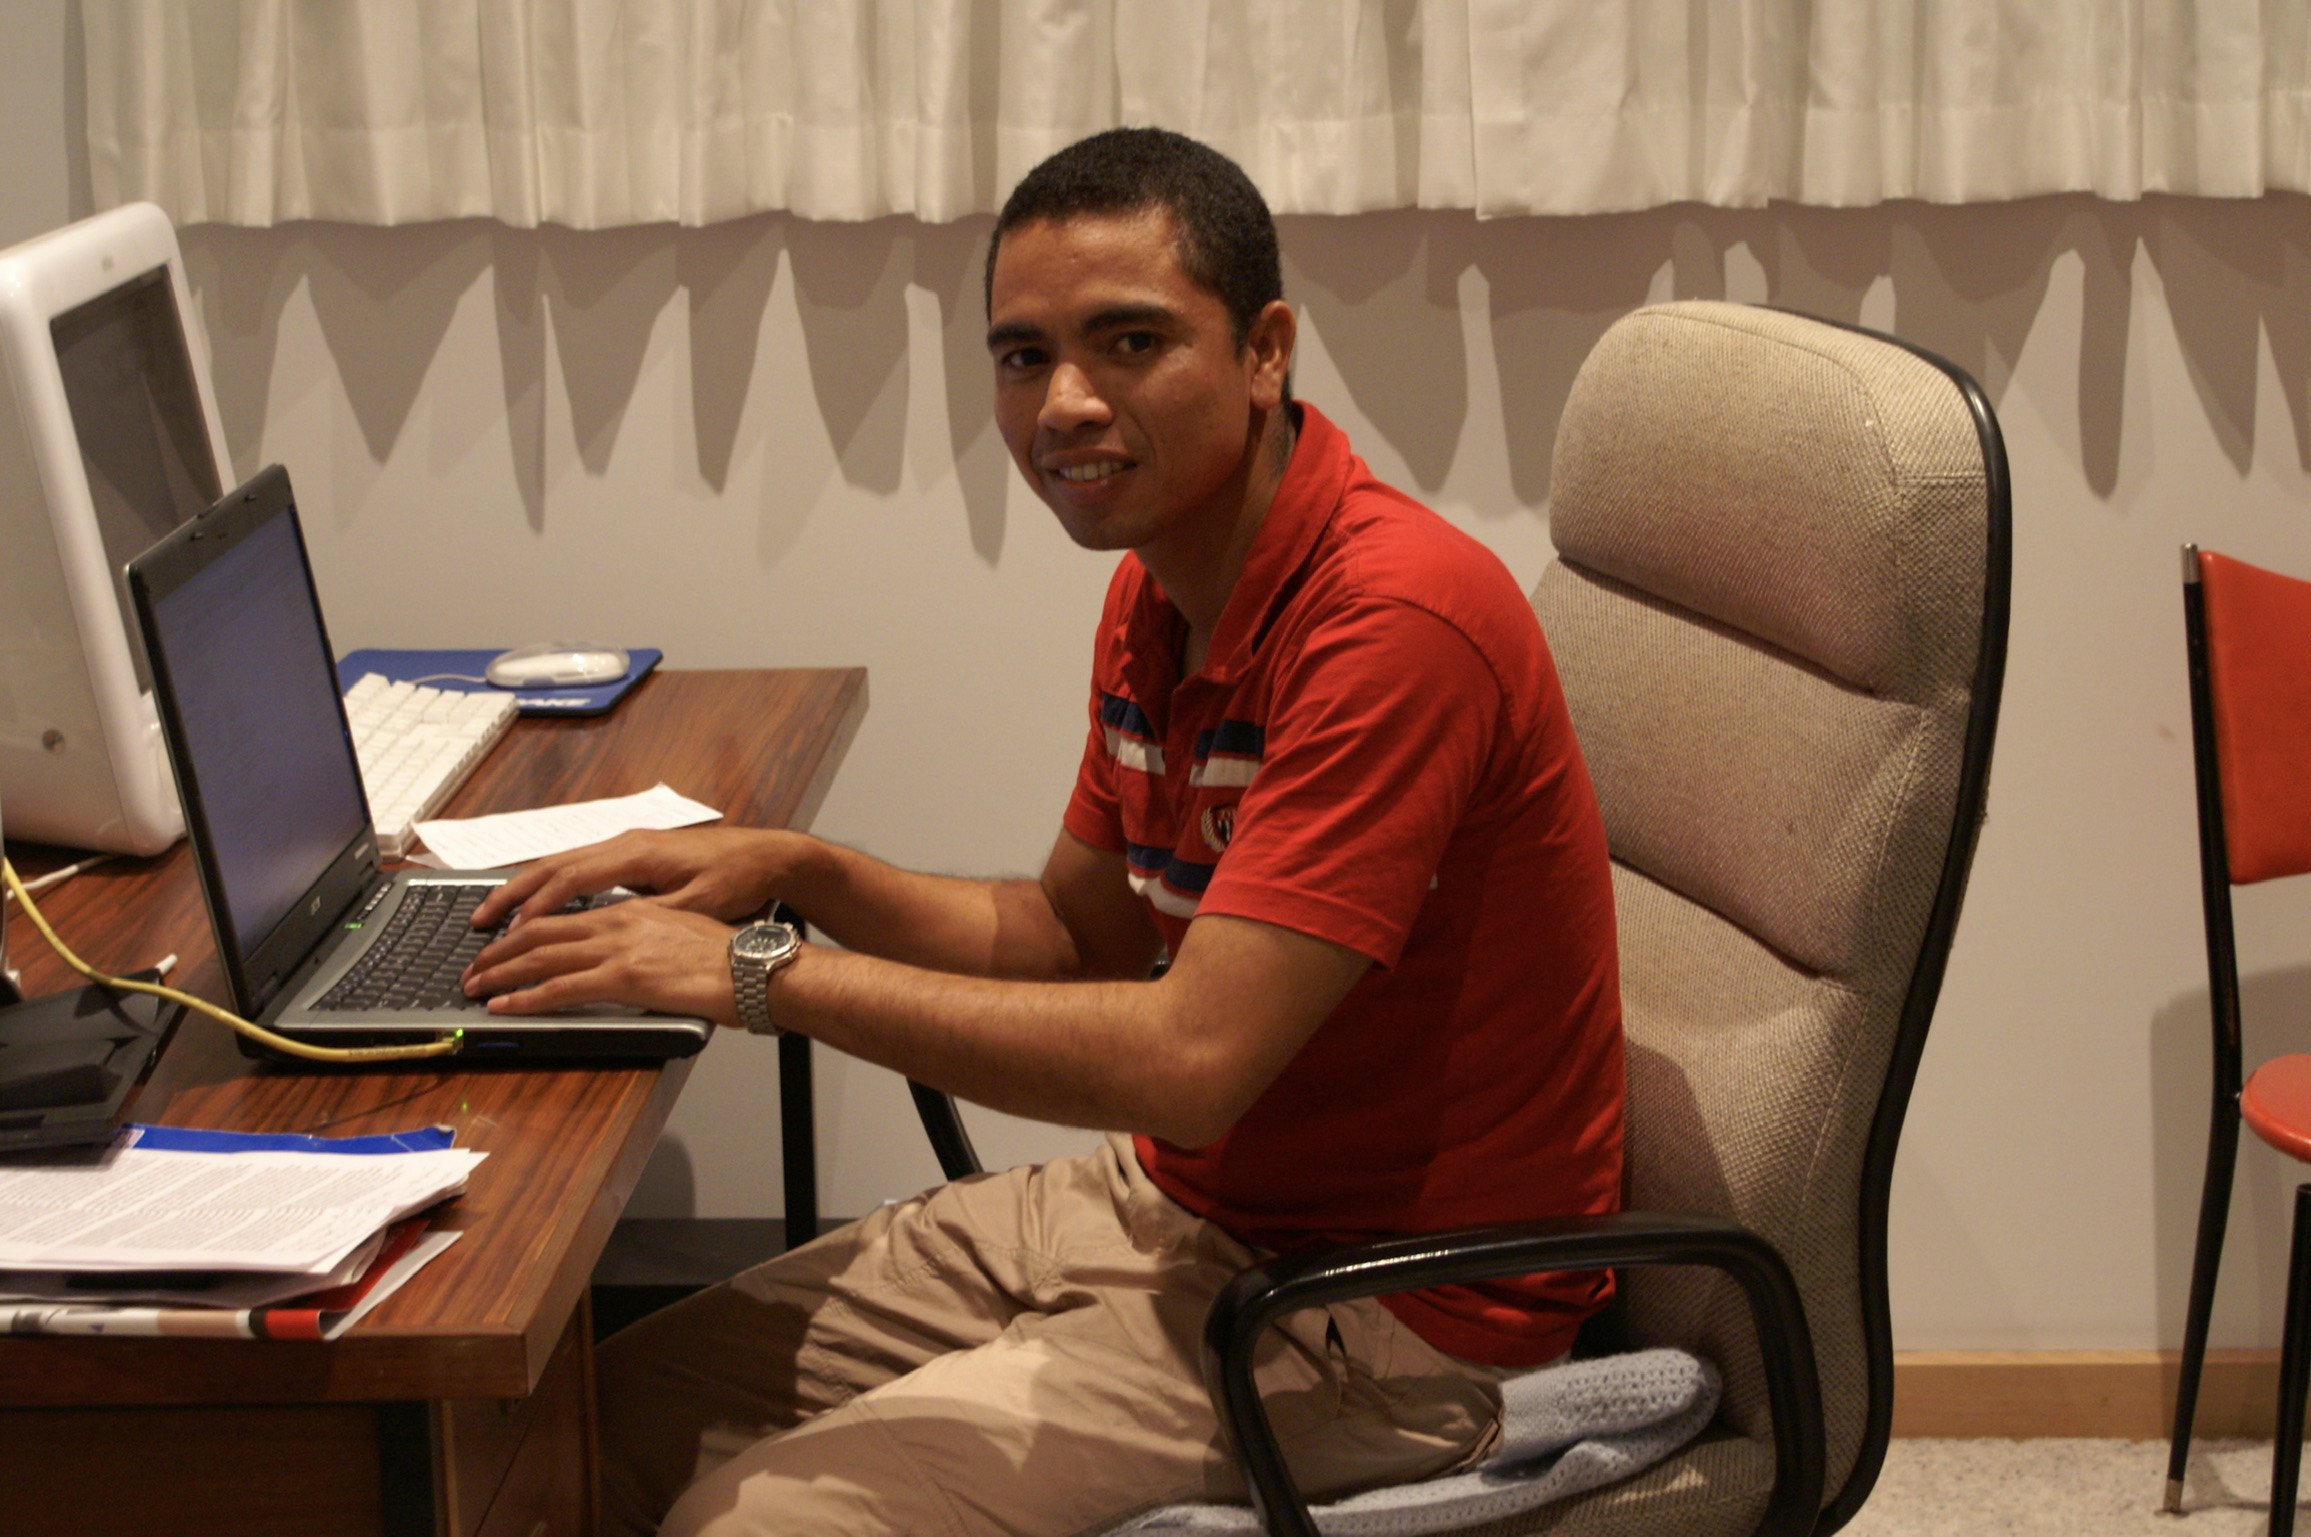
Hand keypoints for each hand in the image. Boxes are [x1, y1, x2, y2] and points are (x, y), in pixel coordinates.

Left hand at [462, 900, 748, 1024]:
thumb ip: (647, 937)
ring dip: (500, 973)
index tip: (500, 943)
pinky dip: (526, 998)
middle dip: (498, 951)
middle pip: (540, 931)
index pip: (561, 915)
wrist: (754, 966)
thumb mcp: (681, 932)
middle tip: (473, 967)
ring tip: (475, 986)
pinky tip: (505, 1007)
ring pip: (540, 956)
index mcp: (630, 910)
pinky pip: (560, 988)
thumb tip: (630, 954)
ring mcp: (619, 948)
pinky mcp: (625, 977)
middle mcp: (618, 921)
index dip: (522, 929)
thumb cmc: (729, 955)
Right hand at [470, 827, 789, 928]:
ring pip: (562, 862)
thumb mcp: (696, 905)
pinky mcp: (633, 853)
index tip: (512, 929)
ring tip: (494, 911)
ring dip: (526, 887)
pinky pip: (579, 866)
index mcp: (638, 854)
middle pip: (554, 865)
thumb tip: (608, 932)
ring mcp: (627, 844)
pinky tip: (536, 901)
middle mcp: (626, 842)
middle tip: (479, 920)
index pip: (572, 878)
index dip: (539, 905)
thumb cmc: (735, 878)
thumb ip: (651, 917)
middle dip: (514, 892)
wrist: (765, 855)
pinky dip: (550, 883)